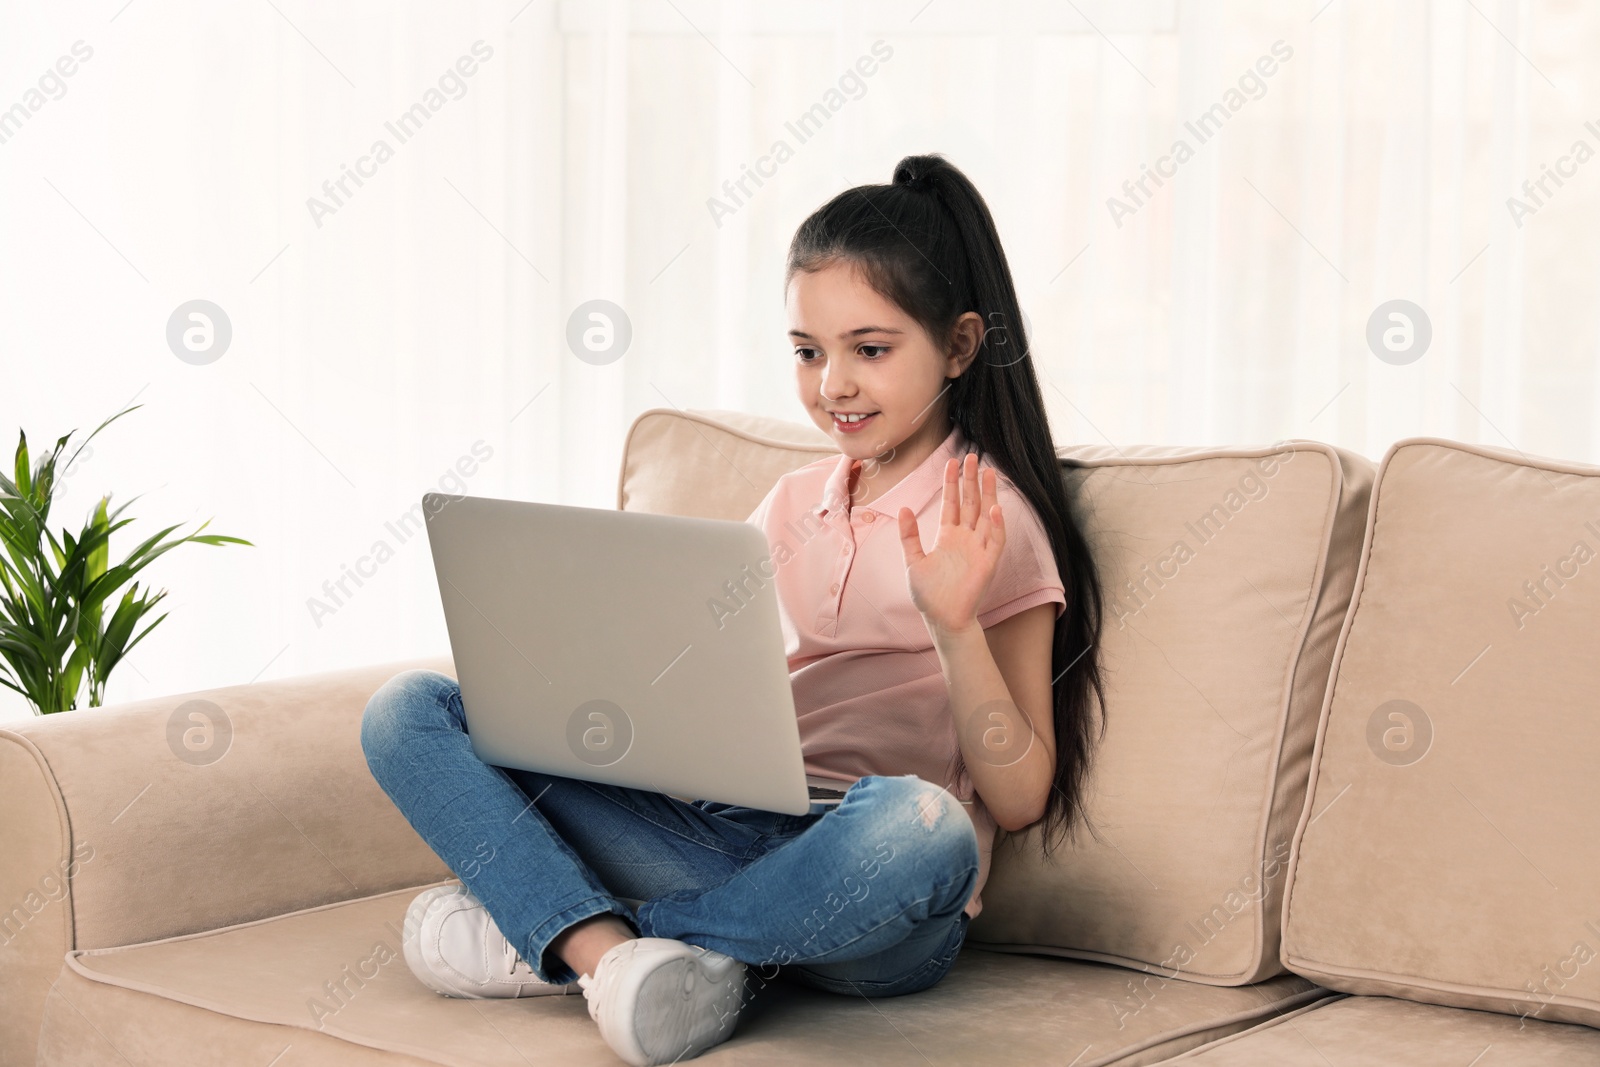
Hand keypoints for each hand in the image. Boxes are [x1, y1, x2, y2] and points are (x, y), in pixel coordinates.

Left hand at [896, 453, 1003, 638]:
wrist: (943, 619)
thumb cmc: (928, 594)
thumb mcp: (912, 561)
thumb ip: (908, 535)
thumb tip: (903, 508)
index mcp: (948, 536)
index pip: (952, 503)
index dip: (952, 483)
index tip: (952, 462)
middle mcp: (965, 538)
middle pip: (971, 503)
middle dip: (972, 480)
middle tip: (973, 456)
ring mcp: (978, 549)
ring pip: (986, 515)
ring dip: (988, 494)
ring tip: (989, 472)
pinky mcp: (988, 563)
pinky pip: (995, 540)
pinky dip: (996, 525)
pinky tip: (994, 508)